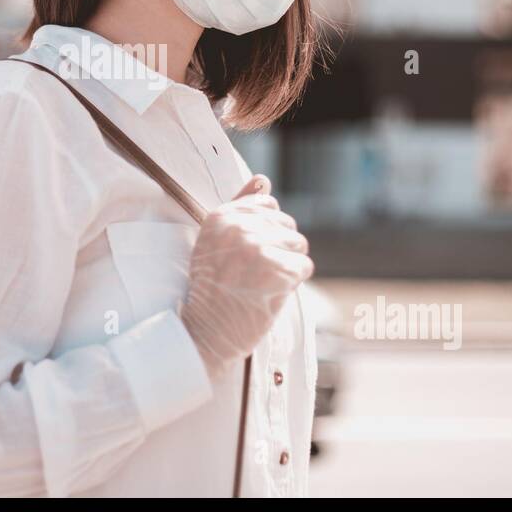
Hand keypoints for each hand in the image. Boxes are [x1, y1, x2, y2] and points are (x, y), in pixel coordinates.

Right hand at [179, 174, 312, 380]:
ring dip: (287, 267)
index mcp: (220, 216)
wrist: (207, 332)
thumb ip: (240, 206)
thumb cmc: (213, 288)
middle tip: (253, 274)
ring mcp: (257, 247)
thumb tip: (263, 180)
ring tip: (261, 283)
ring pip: (299, 245)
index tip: (246, 255)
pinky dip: (293, 284)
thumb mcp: (216, 241)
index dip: (266, 233)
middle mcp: (237, 226)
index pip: (268, 205)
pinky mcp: (276, 270)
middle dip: (279, 250)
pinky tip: (270, 293)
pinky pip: (304, 267)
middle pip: (287, 225)